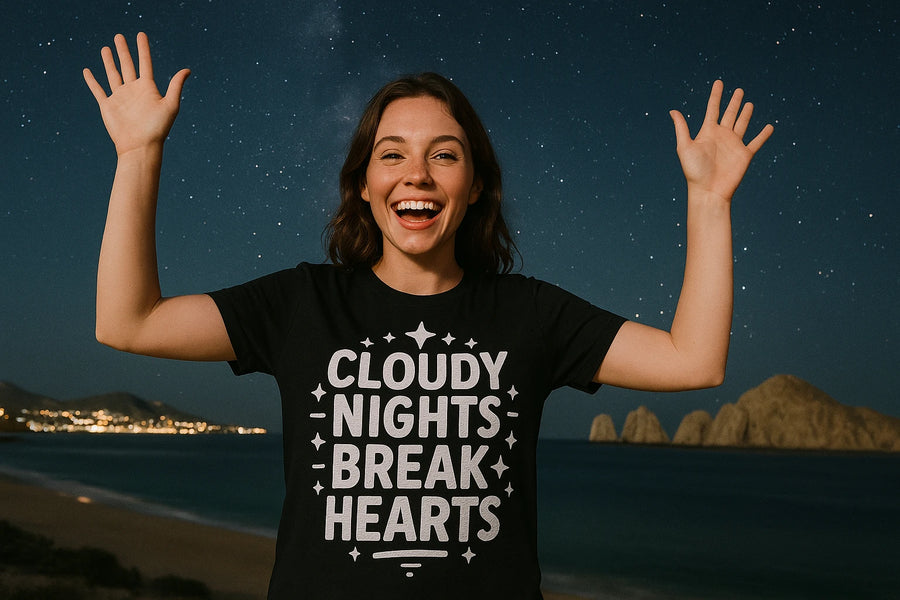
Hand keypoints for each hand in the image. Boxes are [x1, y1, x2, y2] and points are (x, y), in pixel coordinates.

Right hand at [83, 32, 189, 155]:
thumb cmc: (157, 128)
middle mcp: (134, 90)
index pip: (145, 63)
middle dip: (124, 51)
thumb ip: (176, 86)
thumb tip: (187, 69)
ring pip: (113, 74)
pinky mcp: (108, 106)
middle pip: (128, 65)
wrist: (140, 146)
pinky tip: (87, 71)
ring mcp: (120, 97)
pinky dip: (92, 81)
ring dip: (109, 62)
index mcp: (148, 88)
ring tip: (106, 48)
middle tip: (119, 36)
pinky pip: (98, 90)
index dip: (143, 49)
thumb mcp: (170, 105)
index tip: (140, 34)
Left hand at [669, 80, 773, 201]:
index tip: (719, 82)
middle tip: (739, 90)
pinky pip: (756, 142)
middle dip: (733, 102)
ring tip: (749, 103)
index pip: (712, 109)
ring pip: (742, 124)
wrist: (708, 190)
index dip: (716, 95)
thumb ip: (682, 128)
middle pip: (729, 114)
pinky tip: (769, 127)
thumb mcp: (685, 147)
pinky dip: (763, 135)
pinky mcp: (745, 154)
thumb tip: (673, 110)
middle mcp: (722, 136)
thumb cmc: (694, 171)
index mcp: (707, 132)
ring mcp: (734, 144)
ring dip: (746, 114)